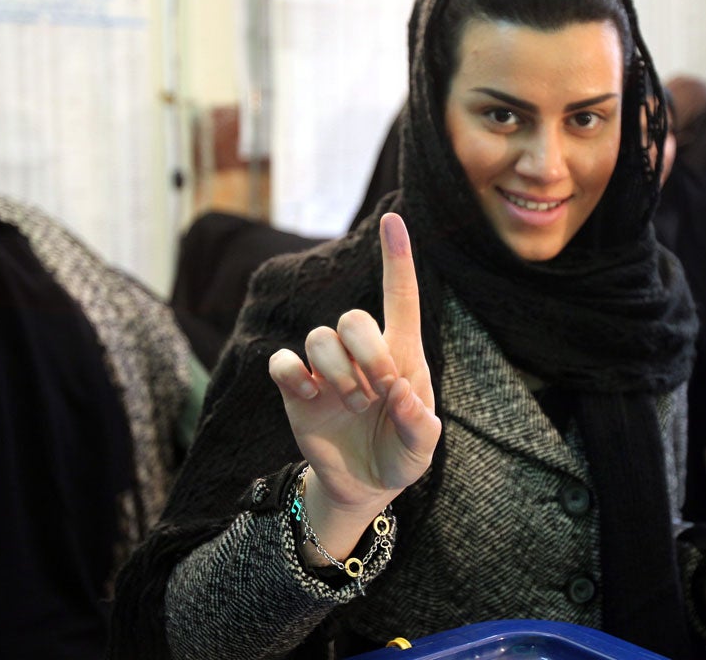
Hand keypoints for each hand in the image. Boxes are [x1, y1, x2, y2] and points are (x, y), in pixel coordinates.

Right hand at [268, 213, 440, 557]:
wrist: (363, 485)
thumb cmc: (400, 455)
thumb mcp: (422, 449)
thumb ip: (420, 426)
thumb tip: (400, 395)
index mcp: (402, 355)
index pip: (400, 297)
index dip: (397, 258)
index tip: (393, 219)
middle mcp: (362, 353)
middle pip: (354, 317)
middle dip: (367, 355)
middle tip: (379, 392)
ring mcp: (326, 369)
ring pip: (318, 338)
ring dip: (337, 374)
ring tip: (353, 406)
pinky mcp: (296, 389)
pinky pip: (283, 361)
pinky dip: (293, 375)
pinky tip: (310, 398)